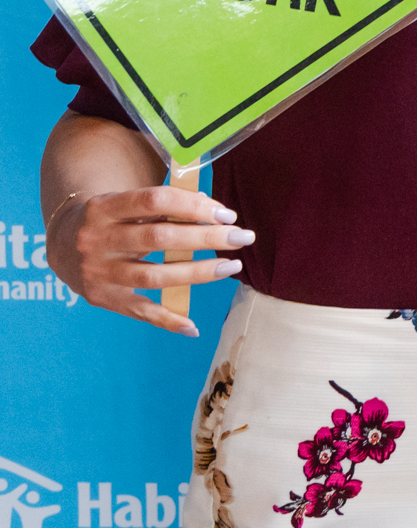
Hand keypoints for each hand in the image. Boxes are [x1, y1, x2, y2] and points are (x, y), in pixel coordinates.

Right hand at [46, 185, 251, 335]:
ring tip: (231, 267)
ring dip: (197, 274)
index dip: (194, 206)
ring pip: (154, 276)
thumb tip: (216, 213)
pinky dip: (167, 320)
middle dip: (206, 238)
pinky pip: (139, 312)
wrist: (62, 242)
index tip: (227, 214)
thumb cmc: (115, 216)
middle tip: (244, 238)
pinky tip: (193, 326)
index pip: (155, 200)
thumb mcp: (128, 201)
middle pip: (159, 238)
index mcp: (104, 207)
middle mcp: (96, 240)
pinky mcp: (101, 298)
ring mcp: (97, 272)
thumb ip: (166, 204)